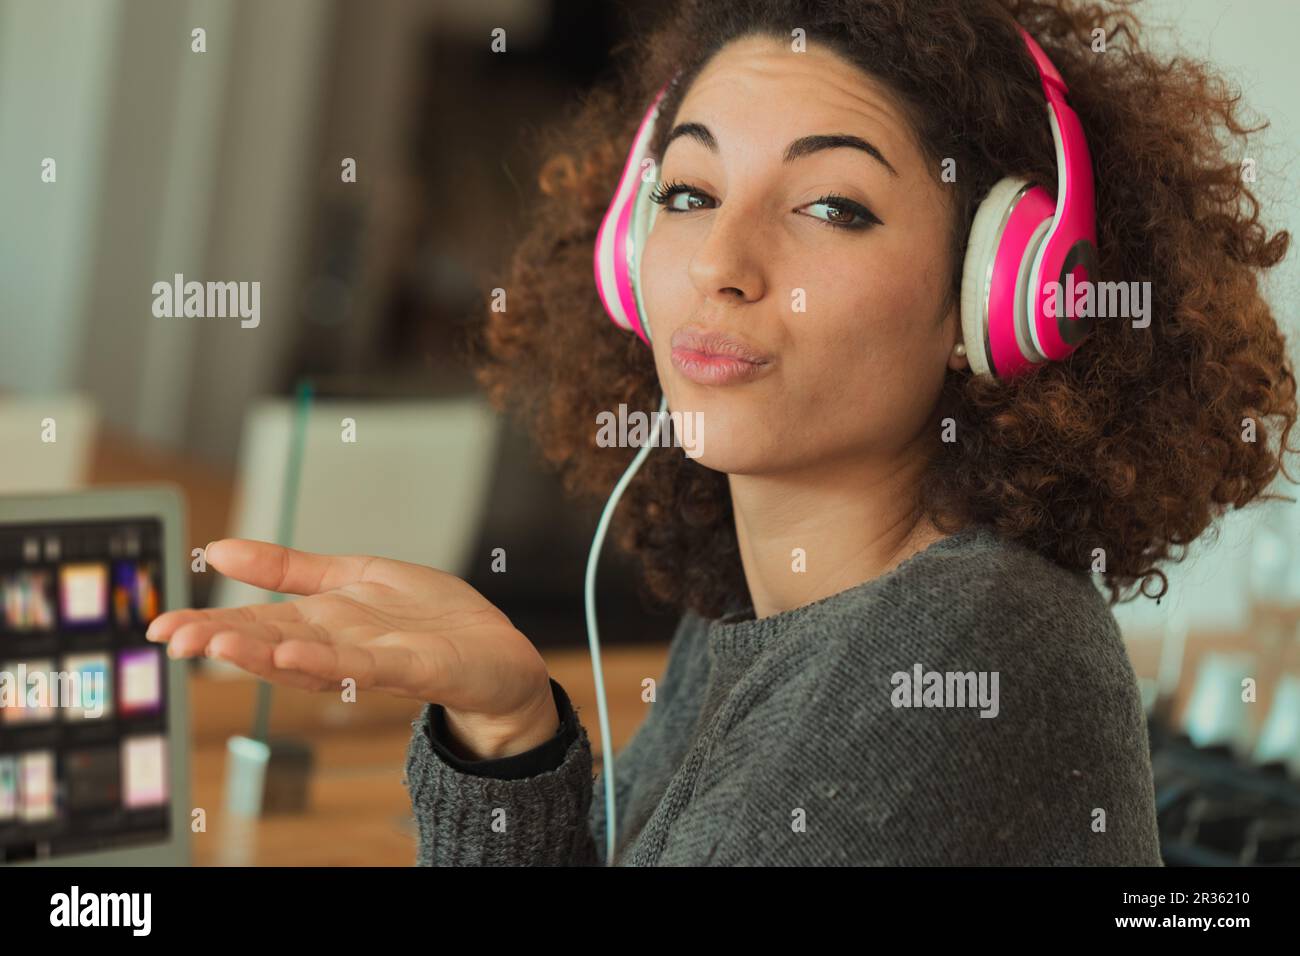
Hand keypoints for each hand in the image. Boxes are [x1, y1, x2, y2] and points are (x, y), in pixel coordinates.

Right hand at [147, 539, 558, 755]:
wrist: (497, 654)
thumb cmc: (428, 619)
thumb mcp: (354, 577)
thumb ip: (291, 569)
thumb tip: (220, 550)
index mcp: (323, 623)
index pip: (257, 623)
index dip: (209, 624)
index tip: (158, 625)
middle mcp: (339, 647)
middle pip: (272, 644)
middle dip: (221, 640)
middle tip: (169, 636)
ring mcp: (374, 660)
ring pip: (308, 659)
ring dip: (261, 653)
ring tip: (216, 643)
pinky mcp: (412, 666)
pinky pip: (364, 665)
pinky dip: (327, 660)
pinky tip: (292, 653)